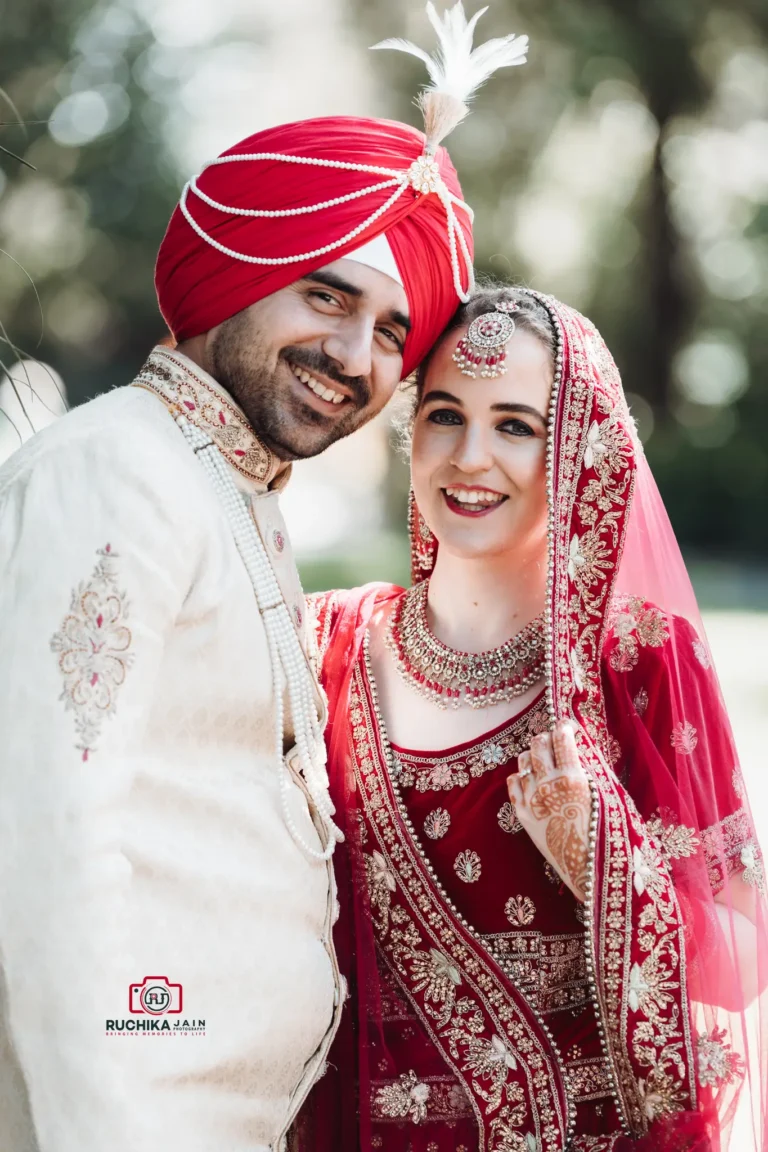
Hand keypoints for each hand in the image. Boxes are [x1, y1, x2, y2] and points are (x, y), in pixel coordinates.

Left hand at [506, 721, 590, 902]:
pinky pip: (513, 782)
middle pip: (537, 744)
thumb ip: (594, 768)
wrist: (589, 871)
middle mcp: (548, 786)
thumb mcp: (609, 796)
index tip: (568, 729)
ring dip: (534, 756)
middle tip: (556, 743)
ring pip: (523, 761)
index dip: (564, 728)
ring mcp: (532, 800)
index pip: (561, 737)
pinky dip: (521, 776)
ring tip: (545, 761)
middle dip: (547, 739)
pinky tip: (532, 779)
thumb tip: (581, 743)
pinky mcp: (522, 815)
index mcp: (573, 778)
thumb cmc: (606, 833)